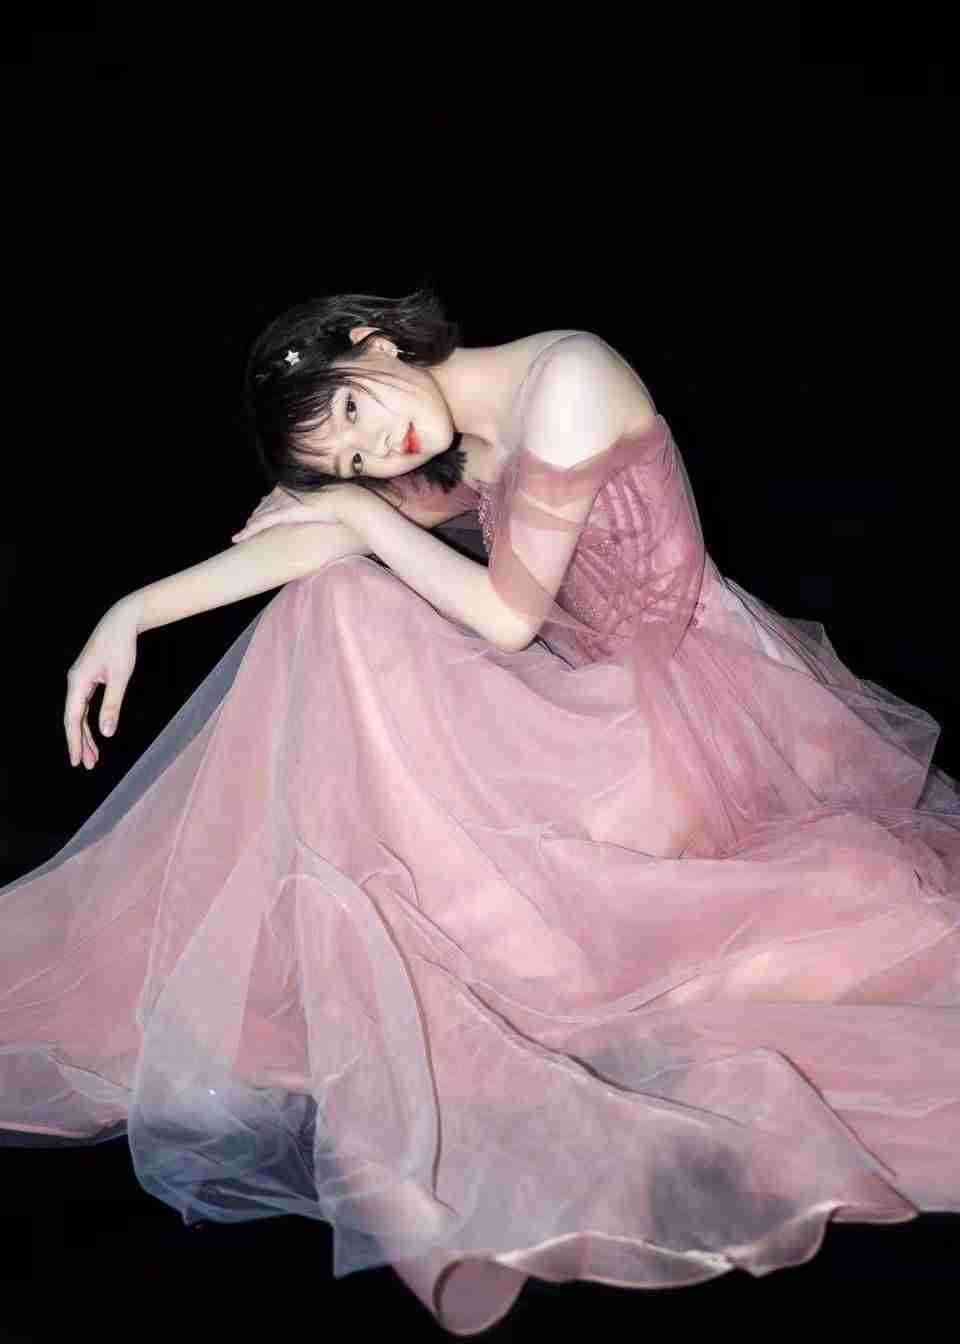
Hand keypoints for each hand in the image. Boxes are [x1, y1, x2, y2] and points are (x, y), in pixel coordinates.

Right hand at [64, 593, 142, 769]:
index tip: (76, 761)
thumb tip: (106, 733)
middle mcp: (75, 682)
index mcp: (77, 682)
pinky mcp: (89, 679)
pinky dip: (91, 721)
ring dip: (86, 735)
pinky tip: (96, 734)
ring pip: (79, 714)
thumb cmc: (121, 647)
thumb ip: (112, 706)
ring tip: (93, 757)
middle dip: (80, 743)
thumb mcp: (120, 677)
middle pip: (74, 719)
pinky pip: (85, 706)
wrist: (122, 621)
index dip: (74, 742)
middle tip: (87, 765)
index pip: (73, 719)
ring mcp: (80, 680)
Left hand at [231, 484, 353, 542]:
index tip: (260, 515)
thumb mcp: (330, 500)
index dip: (266, 507)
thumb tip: (328, 509)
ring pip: (259, 516)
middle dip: (255, 516)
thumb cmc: (343, 500)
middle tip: (247, 528)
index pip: (274, 497)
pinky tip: (239, 538)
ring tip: (240, 536)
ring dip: (249, 527)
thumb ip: (323, 502)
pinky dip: (248, 531)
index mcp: (295, 486)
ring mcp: (283, 501)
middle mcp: (285, 491)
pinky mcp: (282, 513)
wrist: (345, 500)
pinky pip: (261, 523)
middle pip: (264, 505)